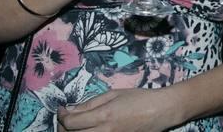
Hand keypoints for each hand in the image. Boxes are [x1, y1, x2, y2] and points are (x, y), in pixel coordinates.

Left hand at [57, 88, 178, 131]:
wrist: (160, 111)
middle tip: (65, 119)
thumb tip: (72, 109)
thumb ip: (91, 103)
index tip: (62, 108)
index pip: (71, 122)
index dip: (62, 115)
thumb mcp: (114, 94)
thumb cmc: (139, 98)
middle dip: (63, 127)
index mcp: (104, 116)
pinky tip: (88, 130)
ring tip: (74, 126)